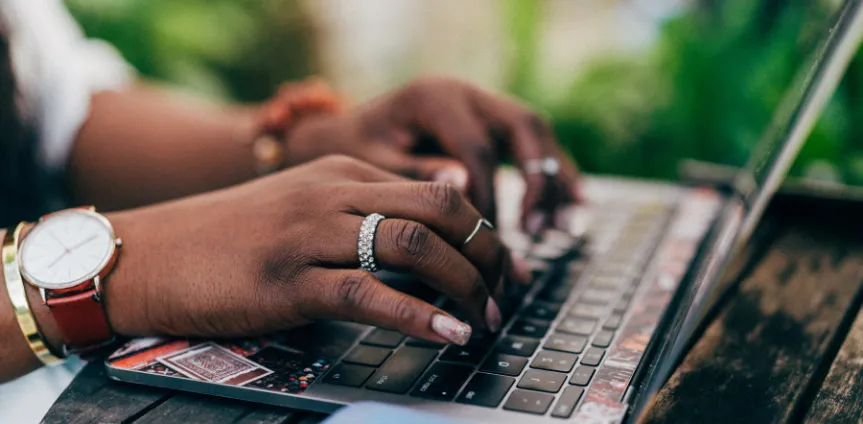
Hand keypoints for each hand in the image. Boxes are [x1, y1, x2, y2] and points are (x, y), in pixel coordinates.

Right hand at [104, 156, 531, 345]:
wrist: (154, 253)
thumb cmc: (234, 236)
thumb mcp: (305, 204)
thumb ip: (364, 208)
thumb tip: (432, 227)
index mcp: (344, 171)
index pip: (439, 190)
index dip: (485, 229)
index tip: (506, 265)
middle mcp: (334, 192)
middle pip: (442, 209)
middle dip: (489, 252)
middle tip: (507, 290)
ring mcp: (312, 234)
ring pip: (415, 246)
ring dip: (465, 285)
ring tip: (486, 318)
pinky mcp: (289, 280)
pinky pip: (371, 294)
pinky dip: (420, 316)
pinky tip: (449, 334)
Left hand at [281, 76, 582, 235]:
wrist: (342, 134)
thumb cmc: (351, 151)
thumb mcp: (369, 162)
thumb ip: (412, 173)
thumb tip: (462, 186)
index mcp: (434, 97)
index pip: (476, 151)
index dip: (486, 200)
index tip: (482, 246)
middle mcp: (466, 93)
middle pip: (522, 128)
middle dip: (536, 182)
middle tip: (534, 230)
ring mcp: (483, 104)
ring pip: (537, 133)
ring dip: (555, 179)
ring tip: (562, 227)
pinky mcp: (491, 123)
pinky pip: (535, 144)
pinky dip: (555, 174)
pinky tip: (574, 206)